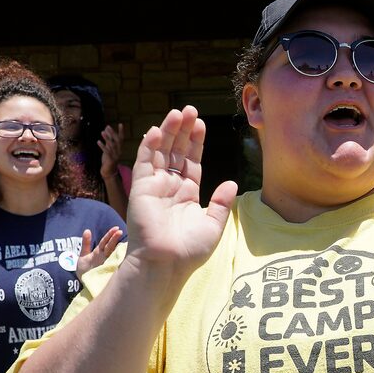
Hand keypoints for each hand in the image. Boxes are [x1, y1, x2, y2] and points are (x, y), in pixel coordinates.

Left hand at [76, 225, 122, 277]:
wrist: (84, 283)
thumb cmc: (84, 270)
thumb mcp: (83, 255)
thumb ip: (86, 243)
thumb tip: (87, 230)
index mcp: (99, 252)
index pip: (106, 241)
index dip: (110, 235)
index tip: (116, 228)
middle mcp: (105, 257)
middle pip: (110, 246)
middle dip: (115, 239)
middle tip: (120, 231)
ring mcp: (107, 264)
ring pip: (113, 254)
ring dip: (117, 248)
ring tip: (123, 241)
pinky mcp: (107, 271)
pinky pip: (113, 265)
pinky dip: (117, 260)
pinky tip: (122, 255)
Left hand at [99, 123, 124, 178]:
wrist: (108, 172)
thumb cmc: (108, 160)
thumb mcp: (108, 149)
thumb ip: (108, 140)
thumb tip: (106, 130)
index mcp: (119, 149)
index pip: (121, 139)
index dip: (121, 131)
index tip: (120, 124)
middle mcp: (119, 151)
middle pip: (117, 141)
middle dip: (112, 133)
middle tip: (108, 126)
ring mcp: (115, 156)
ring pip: (112, 146)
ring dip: (107, 138)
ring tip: (102, 132)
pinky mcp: (110, 160)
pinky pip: (107, 152)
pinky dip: (102, 146)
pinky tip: (98, 141)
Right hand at [125, 106, 236, 274]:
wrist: (167, 264)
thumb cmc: (189, 251)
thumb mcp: (213, 225)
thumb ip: (221, 203)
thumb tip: (232, 183)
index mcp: (187, 194)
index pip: (191, 161)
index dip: (196, 142)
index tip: (201, 123)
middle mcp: (170, 187)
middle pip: (176, 151)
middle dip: (183, 130)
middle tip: (190, 109)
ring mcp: (155, 186)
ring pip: (161, 152)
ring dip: (167, 131)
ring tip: (177, 112)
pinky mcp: (141, 189)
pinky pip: (144, 162)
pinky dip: (149, 146)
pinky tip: (156, 129)